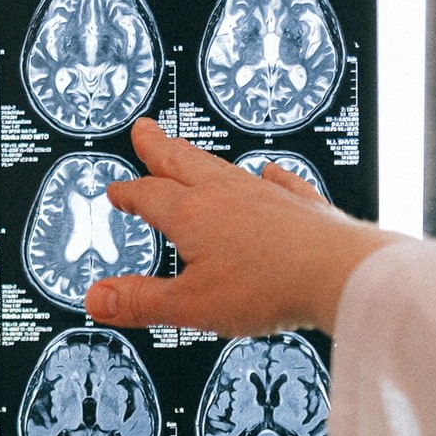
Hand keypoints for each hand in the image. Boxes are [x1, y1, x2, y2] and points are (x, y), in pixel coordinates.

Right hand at [85, 119, 402, 336]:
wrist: (339, 273)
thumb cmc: (270, 286)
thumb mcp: (191, 305)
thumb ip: (142, 301)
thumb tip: (97, 298)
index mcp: (193, 215)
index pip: (149, 196)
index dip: (129, 193)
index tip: (116, 191)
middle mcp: (227, 195)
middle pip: (183, 163)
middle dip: (159, 149)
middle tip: (145, 131)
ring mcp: (267, 195)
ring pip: (224, 167)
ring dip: (201, 158)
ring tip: (191, 150)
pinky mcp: (302, 205)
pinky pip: (280, 181)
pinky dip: (269, 176)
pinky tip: (270, 172)